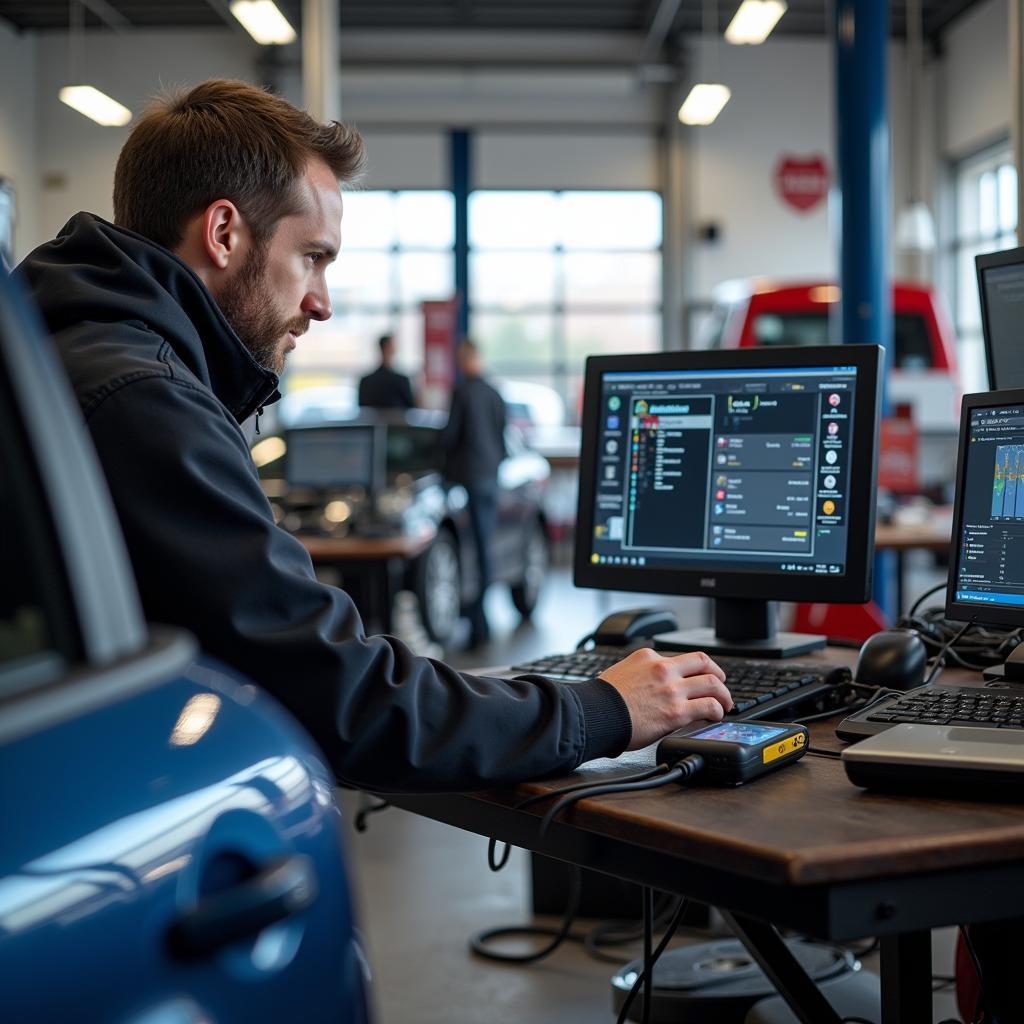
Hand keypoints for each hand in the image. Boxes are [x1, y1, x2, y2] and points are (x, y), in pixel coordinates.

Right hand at [599, 648, 732, 750]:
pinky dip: (718, 710)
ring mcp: (672, 689)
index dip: (695, 668)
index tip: (699, 675)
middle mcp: (663, 668)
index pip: (681, 658)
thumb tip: (648, 686)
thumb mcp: (622, 672)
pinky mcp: (677, 711)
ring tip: (725, 704)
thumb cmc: (602, 700)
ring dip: (723, 694)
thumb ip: (641, 674)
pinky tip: (717, 715)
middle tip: (721, 685)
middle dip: (717, 674)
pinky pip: (709, 706)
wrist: (595, 714)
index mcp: (648, 657)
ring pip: (713, 683)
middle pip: (703, 663)